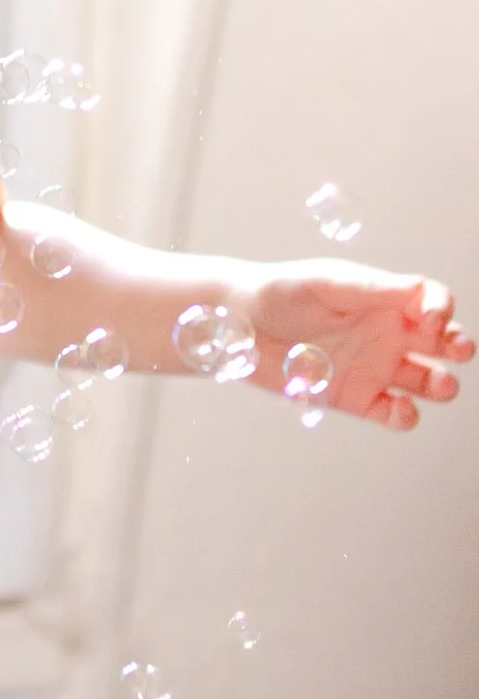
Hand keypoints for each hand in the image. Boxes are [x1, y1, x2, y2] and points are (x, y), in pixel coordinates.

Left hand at [241, 259, 473, 429]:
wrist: (240, 323)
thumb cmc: (282, 292)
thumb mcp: (329, 282)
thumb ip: (376, 289)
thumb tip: (423, 292)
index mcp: (383, 299)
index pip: (433, 301)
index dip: (443, 309)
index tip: (431, 319)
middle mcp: (386, 332)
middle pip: (443, 342)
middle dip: (458, 346)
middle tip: (454, 349)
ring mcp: (375, 366)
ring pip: (428, 381)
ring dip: (441, 384)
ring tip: (436, 383)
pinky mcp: (357, 398)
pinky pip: (395, 413)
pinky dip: (406, 416)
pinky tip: (399, 408)